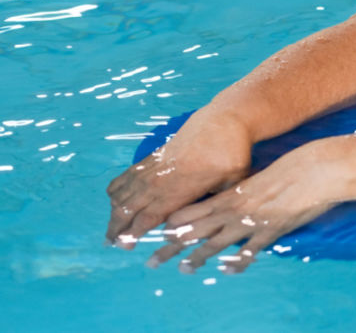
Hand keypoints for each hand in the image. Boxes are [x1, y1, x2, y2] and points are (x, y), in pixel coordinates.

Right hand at [106, 113, 251, 248]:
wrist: (223, 121)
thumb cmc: (232, 154)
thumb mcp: (232, 183)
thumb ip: (218, 204)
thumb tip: (214, 223)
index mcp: (178, 190)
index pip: (148, 217)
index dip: (134, 233)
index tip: (125, 246)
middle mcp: (159, 180)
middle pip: (128, 208)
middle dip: (117, 228)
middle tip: (112, 244)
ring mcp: (152, 168)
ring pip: (122, 194)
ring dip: (114, 212)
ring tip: (112, 230)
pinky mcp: (151, 158)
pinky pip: (124, 177)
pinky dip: (116, 191)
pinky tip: (116, 202)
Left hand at [147, 145, 340, 273]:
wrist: (317, 169)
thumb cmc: (293, 168)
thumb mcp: (261, 177)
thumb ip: (246, 191)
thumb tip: (238, 199)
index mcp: (232, 194)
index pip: (193, 211)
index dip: (175, 223)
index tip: (161, 233)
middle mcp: (235, 209)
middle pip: (195, 230)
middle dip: (172, 246)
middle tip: (153, 260)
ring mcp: (251, 221)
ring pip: (216, 243)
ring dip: (197, 258)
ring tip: (183, 269)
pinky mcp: (270, 230)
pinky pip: (249, 250)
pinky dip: (238, 262)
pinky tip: (228, 271)